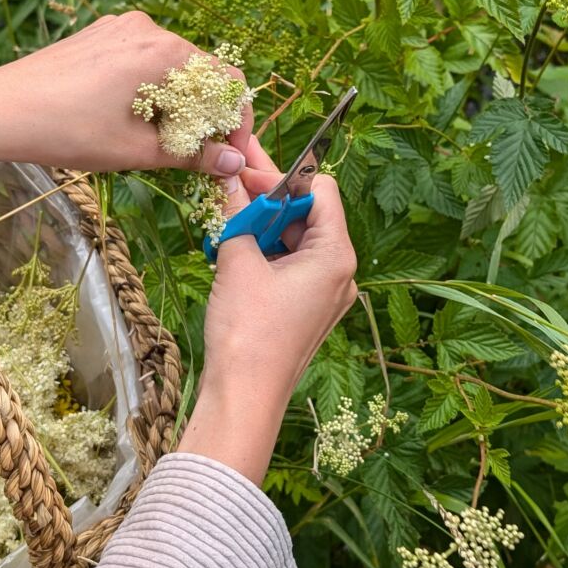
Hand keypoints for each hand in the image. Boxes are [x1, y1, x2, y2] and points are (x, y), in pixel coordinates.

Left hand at [0, 12, 250, 178]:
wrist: (2, 110)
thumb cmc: (70, 130)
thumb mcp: (138, 150)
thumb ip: (194, 154)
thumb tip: (234, 162)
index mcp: (165, 52)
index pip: (226, 80)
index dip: (236, 120)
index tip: (229, 151)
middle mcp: (148, 29)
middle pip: (199, 71)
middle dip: (204, 113)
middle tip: (196, 152)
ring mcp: (121, 27)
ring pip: (169, 65)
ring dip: (176, 101)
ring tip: (158, 138)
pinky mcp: (100, 34)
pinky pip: (141, 58)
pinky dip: (149, 86)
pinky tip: (130, 115)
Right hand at [177, 156, 358, 485]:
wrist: (244, 397)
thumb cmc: (247, 331)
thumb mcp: (238, 261)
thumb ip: (236, 213)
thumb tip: (228, 177)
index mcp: (336, 254)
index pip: (320, 189)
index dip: (283, 174)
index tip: (245, 170)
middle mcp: (341, 273)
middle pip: (308, 215)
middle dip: (269, 197)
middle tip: (230, 175)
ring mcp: (327, 295)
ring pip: (297, 241)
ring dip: (264, 224)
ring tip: (227, 209)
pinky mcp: (308, 311)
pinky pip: (292, 268)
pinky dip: (266, 251)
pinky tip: (234, 242)